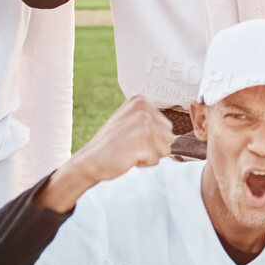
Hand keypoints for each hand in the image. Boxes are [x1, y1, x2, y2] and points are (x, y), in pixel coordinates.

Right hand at [42, 97, 173, 211]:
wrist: (90, 160)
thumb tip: (174, 133)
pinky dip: (144, 163)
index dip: (151, 139)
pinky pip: (156, 159)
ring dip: (149, 156)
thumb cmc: (112, 145)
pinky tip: (128, 157)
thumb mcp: (130, 122)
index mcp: (140, 100)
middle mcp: (143, 108)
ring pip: (165, 149)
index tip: (131, 138)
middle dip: (153, 148)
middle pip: (169, 137)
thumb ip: (150, 121)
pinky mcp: (142, 140)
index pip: (166, 127)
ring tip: (129, 151)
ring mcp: (143, 123)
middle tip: (130, 146)